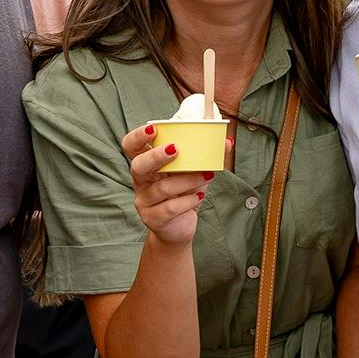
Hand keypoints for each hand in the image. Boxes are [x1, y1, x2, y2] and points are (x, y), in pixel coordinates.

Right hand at [118, 123, 218, 248]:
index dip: (138, 136)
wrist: (178, 228)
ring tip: (207, 175)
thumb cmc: (183, 194)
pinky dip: (188, 200)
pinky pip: (170, 208)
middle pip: (138, 165)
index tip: (154, 128)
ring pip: (162, 188)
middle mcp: (140, 181)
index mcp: (146, 164)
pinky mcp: (153, 218)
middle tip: (175, 149)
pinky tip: (199, 196)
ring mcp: (144, 201)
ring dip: (187, 180)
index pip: (131, 146)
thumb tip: (228, 141)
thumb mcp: (193, 172)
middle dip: (156, 156)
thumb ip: (207, 157)